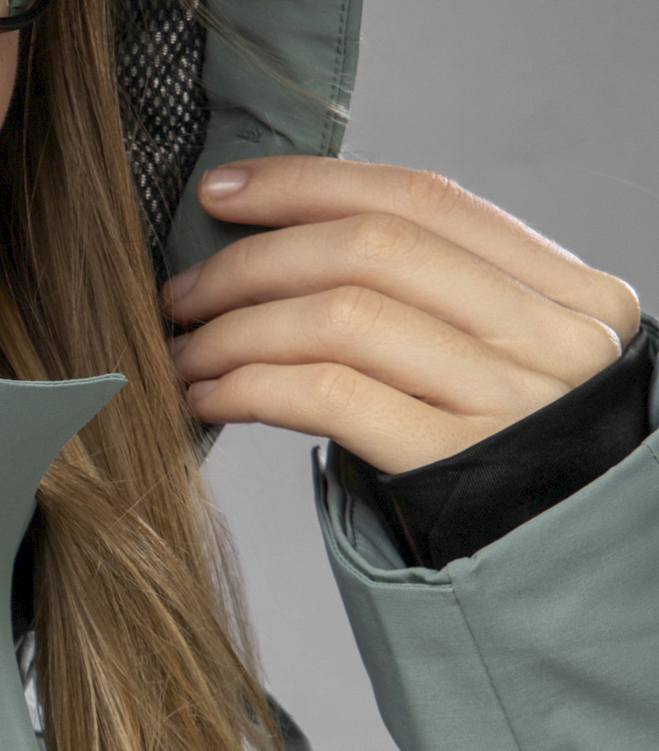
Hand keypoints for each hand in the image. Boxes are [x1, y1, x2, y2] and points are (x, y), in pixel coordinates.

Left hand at [159, 158, 640, 472]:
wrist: (553, 565)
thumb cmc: (502, 453)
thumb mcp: (504, 359)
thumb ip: (434, 297)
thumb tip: (276, 240)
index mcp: (566, 290)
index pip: (422, 199)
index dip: (308, 185)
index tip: (221, 191)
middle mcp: (551, 336)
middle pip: (371, 250)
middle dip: (253, 262)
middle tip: (184, 292)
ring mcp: (509, 402)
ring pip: (341, 317)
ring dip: (237, 330)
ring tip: (187, 352)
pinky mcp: (455, 466)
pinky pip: (330, 396)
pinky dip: (252, 386)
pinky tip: (211, 397)